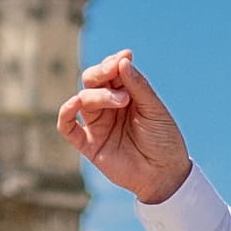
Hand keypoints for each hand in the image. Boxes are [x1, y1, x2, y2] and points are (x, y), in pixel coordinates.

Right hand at [57, 50, 191, 203]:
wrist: (165, 174)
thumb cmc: (163, 140)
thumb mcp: (154, 109)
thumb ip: (138, 86)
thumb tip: (122, 60)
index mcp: (125, 95)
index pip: (111, 72)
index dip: (114, 62)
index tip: (126, 56)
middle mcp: (108, 107)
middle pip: (92, 81)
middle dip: (101, 72)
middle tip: (115, 71)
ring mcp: (97, 125)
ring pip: (84, 99)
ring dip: (99, 94)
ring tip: (123, 100)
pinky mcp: (89, 144)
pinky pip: (67, 127)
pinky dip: (66, 113)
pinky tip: (74, 104)